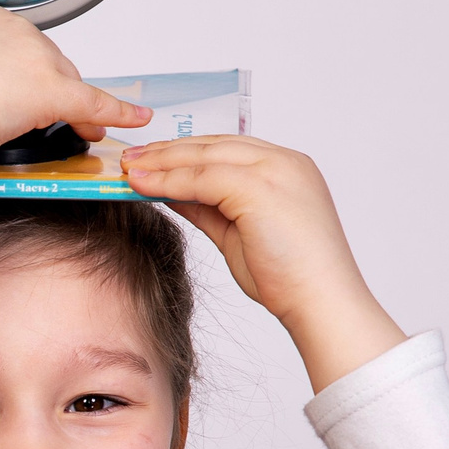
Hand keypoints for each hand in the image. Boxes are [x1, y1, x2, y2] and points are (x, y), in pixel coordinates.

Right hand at [0, 5, 151, 176]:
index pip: (22, 48)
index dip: (26, 77)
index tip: (19, 95)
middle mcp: (12, 27)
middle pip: (49, 64)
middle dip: (50, 95)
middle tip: (39, 123)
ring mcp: (32, 56)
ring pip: (65, 85)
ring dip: (70, 110)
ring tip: (63, 134)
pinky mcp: (49, 89)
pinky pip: (91, 102)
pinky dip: (115, 112)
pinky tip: (132, 119)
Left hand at [121, 135, 404, 390]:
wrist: (320, 302)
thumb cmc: (287, 278)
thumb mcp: (239, 234)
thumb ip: (209, 209)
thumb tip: (172, 194)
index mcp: (287, 168)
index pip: (226, 149)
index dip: (185, 153)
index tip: (151, 159)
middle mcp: (284, 162)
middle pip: (213, 146)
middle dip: (167, 151)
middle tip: (131, 158)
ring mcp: (275, 170)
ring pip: (204, 156)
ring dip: (161, 162)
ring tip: (128, 169)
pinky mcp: (260, 187)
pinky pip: (201, 177)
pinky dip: (168, 180)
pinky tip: (142, 185)